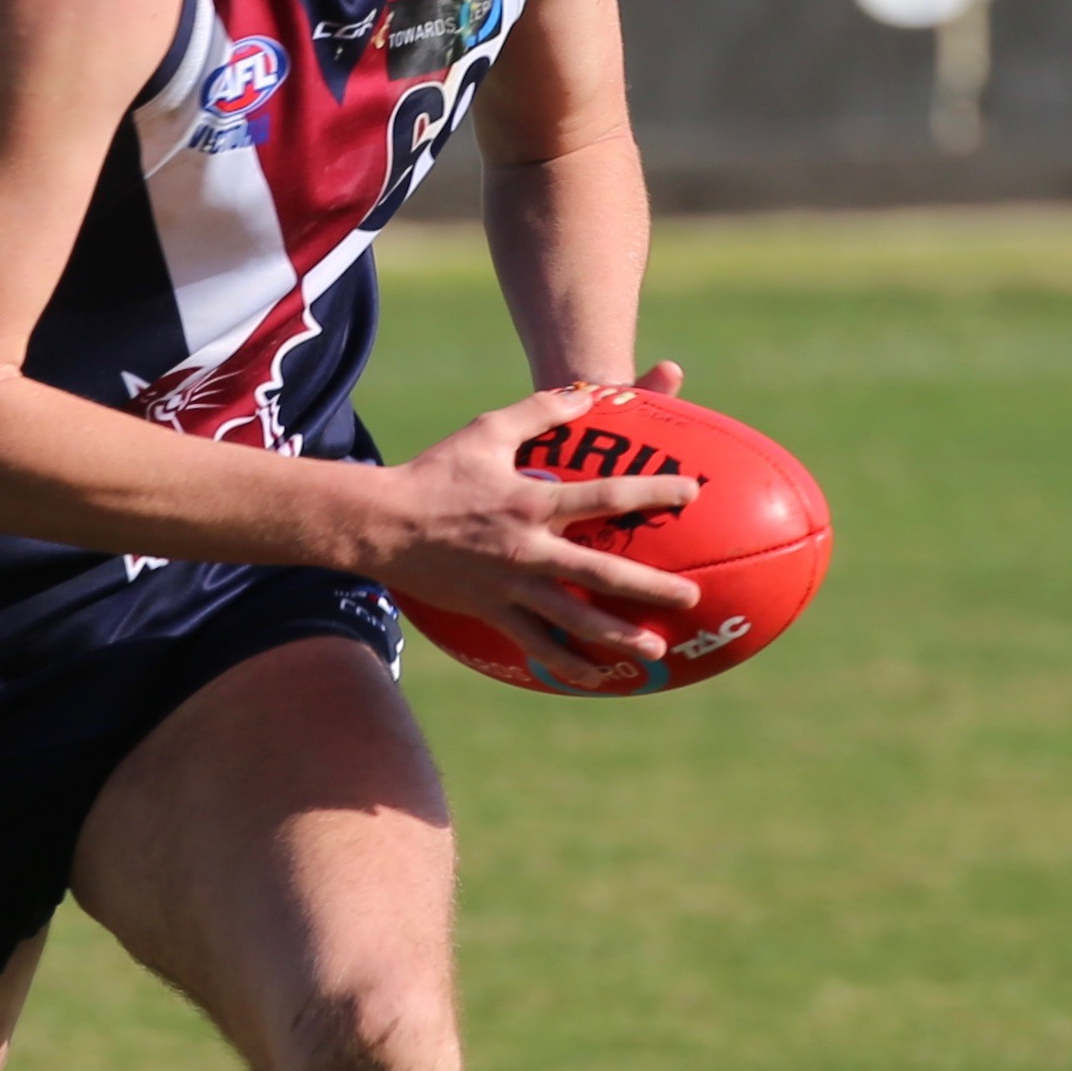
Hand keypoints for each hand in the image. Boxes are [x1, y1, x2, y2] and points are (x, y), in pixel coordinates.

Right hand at [363, 382, 704, 666]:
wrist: (380, 523)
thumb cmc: (435, 472)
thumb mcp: (487, 430)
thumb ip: (540, 410)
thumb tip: (586, 394)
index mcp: (532, 500)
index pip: (605, 496)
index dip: (652, 492)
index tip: (690, 492)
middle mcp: (528, 548)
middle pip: (601, 571)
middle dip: (650, 586)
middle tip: (691, 596)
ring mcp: (511, 586)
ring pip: (573, 618)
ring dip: (617, 635)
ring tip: (656, 650)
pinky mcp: (493, 611)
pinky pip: (536, 645)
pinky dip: (567, 663)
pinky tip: (596, 677)